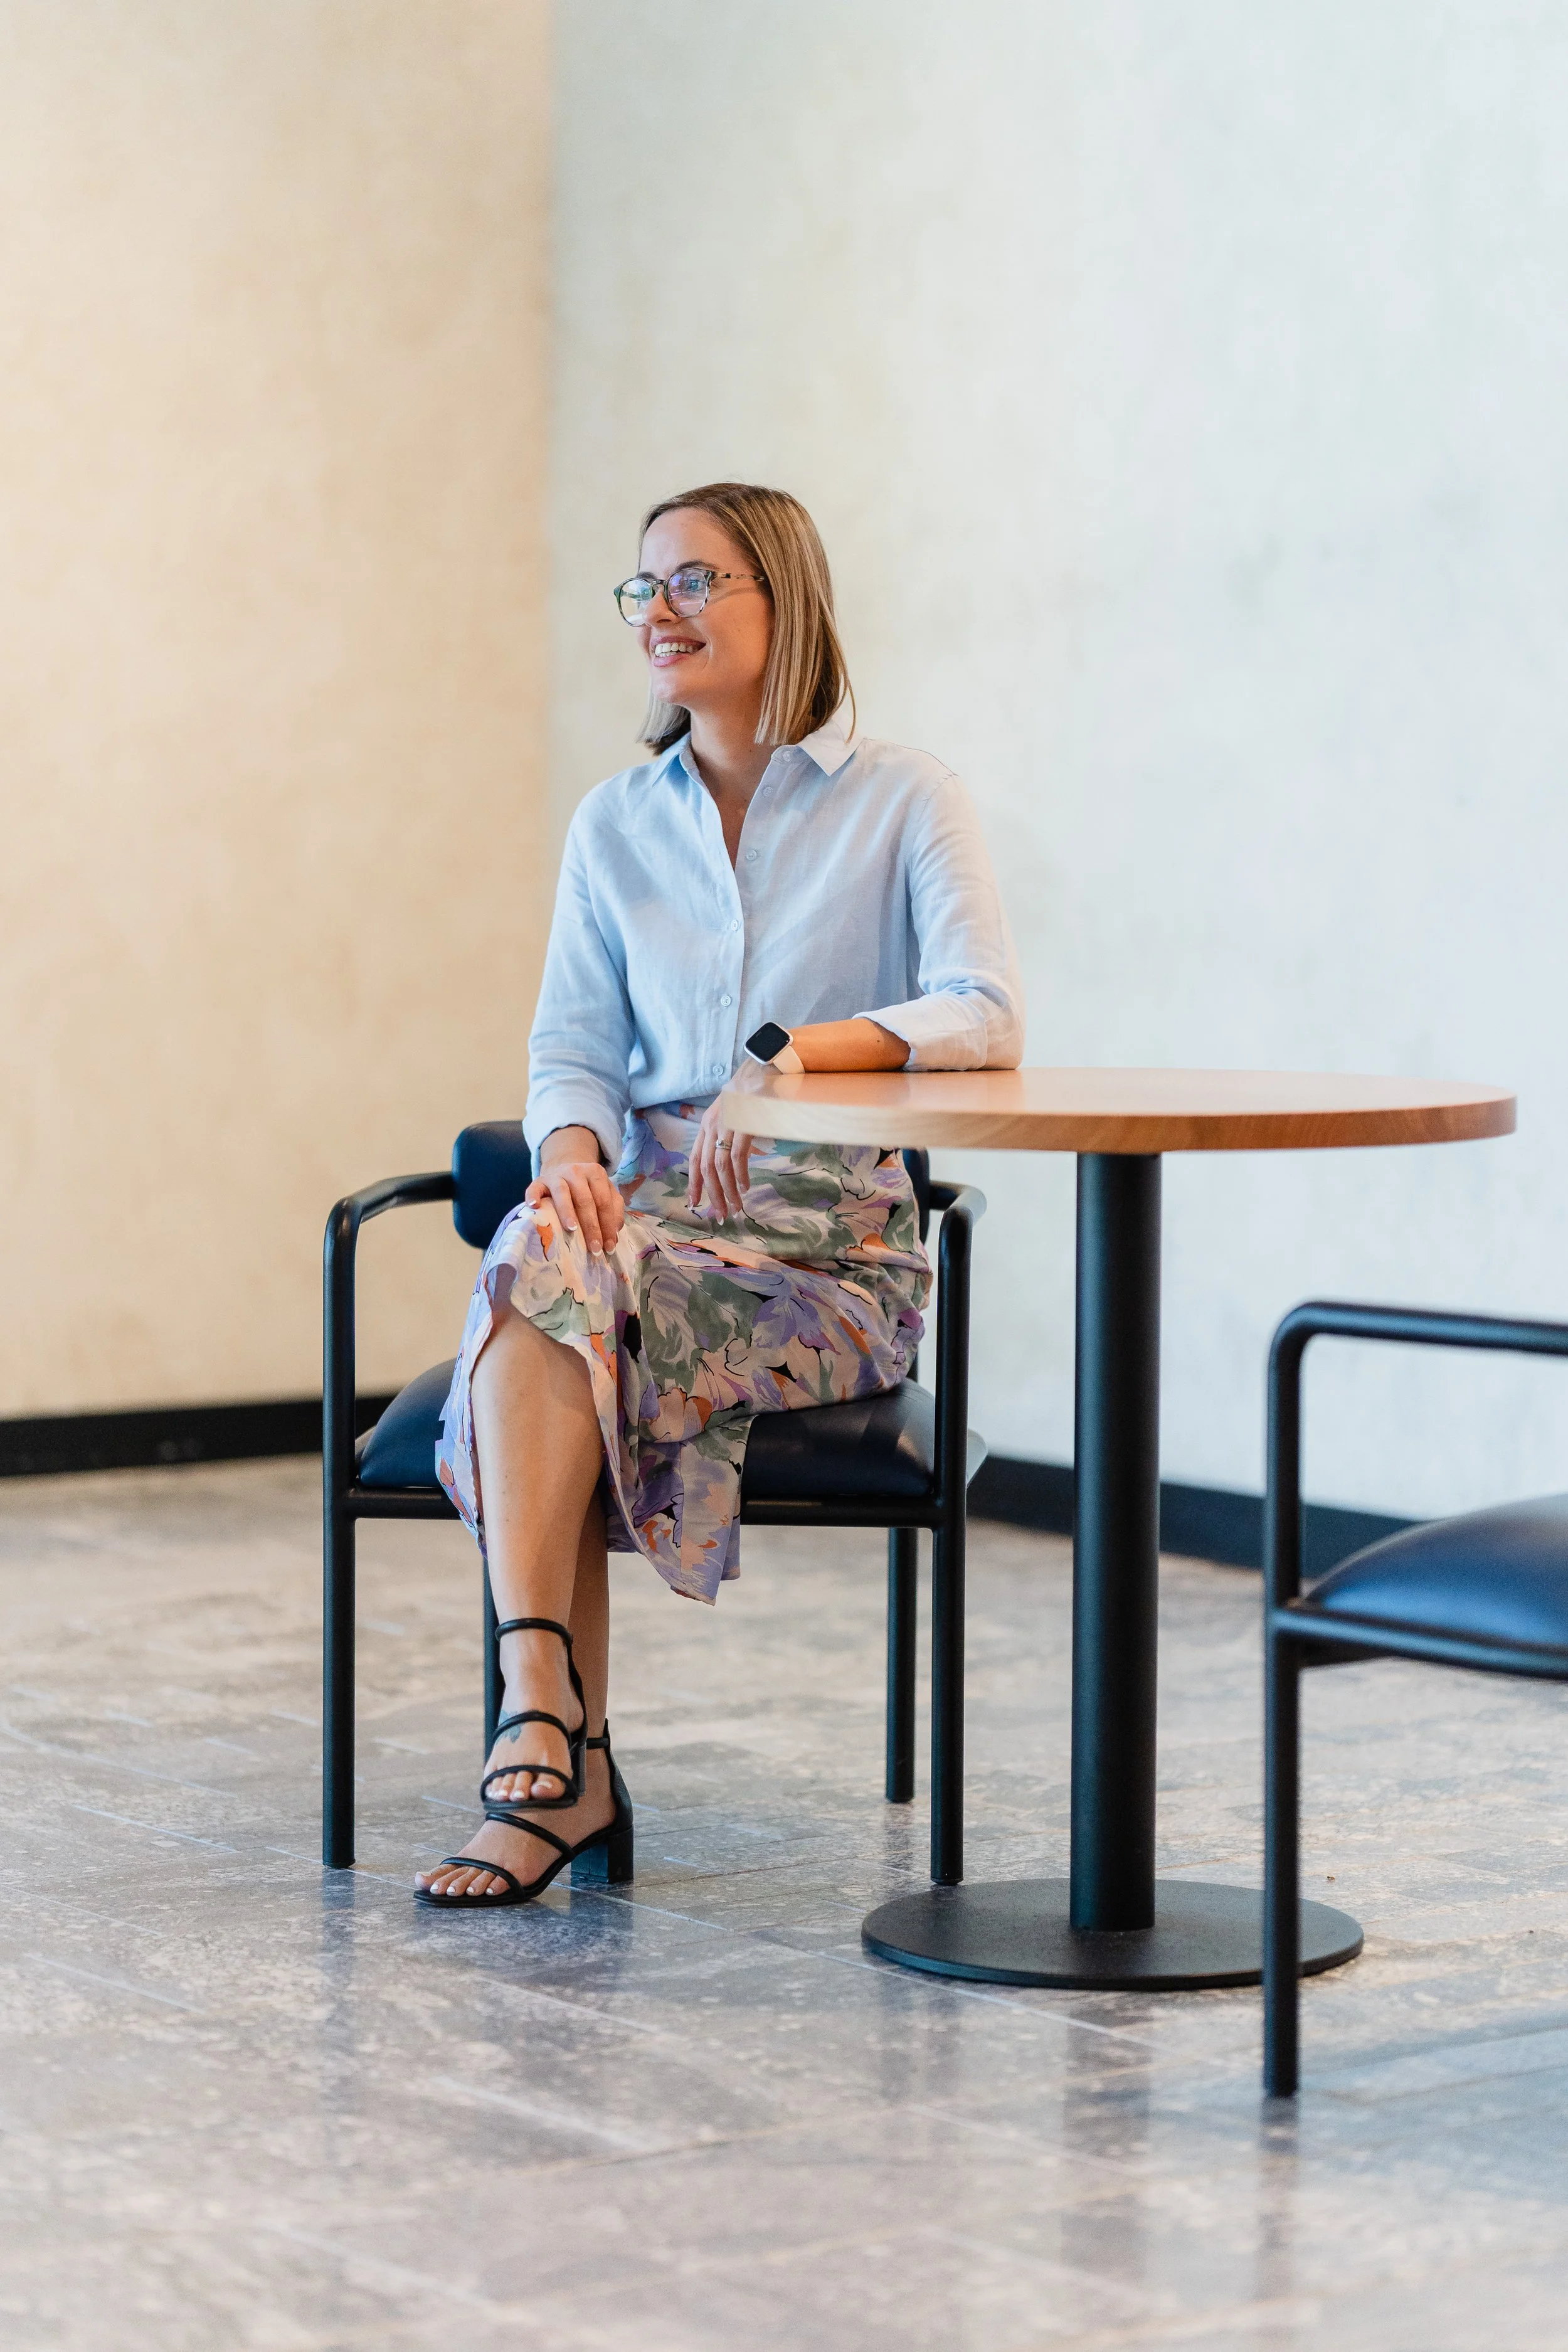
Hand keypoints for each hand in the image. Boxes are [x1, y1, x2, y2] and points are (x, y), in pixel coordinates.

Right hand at [527, 1127, 624, 1255]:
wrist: (562, 1170)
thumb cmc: (586, 1189)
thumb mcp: (603, 1193)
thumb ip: (613, 1210)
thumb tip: (613, 1235)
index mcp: (596, 1174)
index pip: (604, 1202)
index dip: (608, 1225)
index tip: (609, 1247)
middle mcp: (576, 1172)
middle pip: (585, 1200)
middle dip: (591, 1226)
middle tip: (594, 1248)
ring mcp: (556, 1175)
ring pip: (562, 1193)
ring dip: (567, 1212)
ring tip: (572, 1229)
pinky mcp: (539, 1181)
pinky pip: (534, 1188)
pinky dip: (533, 1196)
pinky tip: (534, 1206)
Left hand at [687, 1096, 753, 1220]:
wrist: (763, 1067)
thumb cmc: (751, 1092)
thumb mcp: (733, 1115)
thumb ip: (730, 1136)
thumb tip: (737, 1164)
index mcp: (706, 1125)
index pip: (695, 1160)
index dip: (693, 1184)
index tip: (695, 1204)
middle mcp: (712, 1126)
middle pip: (706, 1169)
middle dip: (712, 1195)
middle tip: (720, 1215)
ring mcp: (726, 1125)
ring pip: (720, 1167)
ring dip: (727, 1191)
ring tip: (735, 1208)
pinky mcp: (742, 1125)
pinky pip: (737, 1157)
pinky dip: (740, 1176)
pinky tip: (745, 1188)